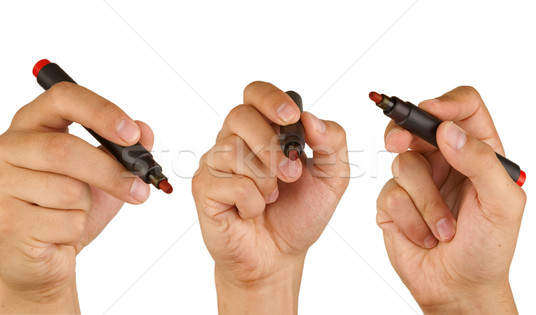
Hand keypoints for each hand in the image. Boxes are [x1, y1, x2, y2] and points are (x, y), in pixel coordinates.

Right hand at [0, 82, 153, 312]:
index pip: (63, 98)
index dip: (101, 112)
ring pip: (67, 188)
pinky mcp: (6, 220)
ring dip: (88, 205)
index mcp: (33, 124)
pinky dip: (77, 228)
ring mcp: (0, 183)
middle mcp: (8, 147)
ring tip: (76, 211)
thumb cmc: (70, 208)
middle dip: (110, 172)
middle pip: (65, 149)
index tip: (132, 134)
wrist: (45, 256)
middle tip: (140, 187)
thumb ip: (125, 149)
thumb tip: (144, 132)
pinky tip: (60, 232)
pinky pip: (64, 221)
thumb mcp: (106, 173)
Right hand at [192, 81, 348, 313]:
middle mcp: (234, 140)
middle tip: (291, 175)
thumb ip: (332, 143)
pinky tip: (252, 212)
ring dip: (264, 181)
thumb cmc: (299, 213)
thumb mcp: (332, 178)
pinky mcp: (204, 188)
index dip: (270, 98)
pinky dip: (251, 202)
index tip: (291, 117)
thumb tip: (311, 118)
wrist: (279, 256)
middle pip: (240, 116)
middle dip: (270, 147)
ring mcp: (215, 163)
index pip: (256, 93)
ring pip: (234, 151)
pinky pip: (229, 183)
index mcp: (263, 129)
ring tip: (271, 199)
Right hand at [376, 86, 525, 313]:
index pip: (464, 109)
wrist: (458, 287)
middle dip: (405, 132)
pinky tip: (424, 236)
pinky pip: (390, 193)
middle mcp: (446, 160)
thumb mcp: (502, 204)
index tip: (431, 112)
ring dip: (424, 202)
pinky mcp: (394, 201)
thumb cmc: (488, 249)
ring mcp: (417, 180)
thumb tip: (446, 131)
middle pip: (417, 125)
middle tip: (398, 143)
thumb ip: (481, 161)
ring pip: (402, 163)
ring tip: (443, 230)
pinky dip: (409, 219)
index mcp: (478, 152)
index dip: (446, 103)